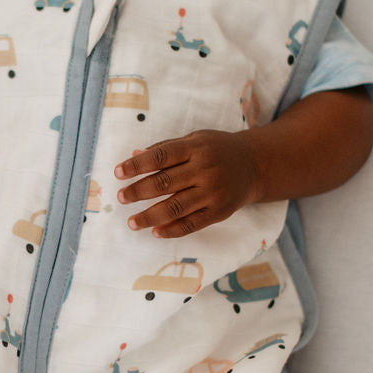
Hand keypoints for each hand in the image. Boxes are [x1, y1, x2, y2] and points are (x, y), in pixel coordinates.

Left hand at [114, 130, 259, 237]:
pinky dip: (172, 230)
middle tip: (121, 197)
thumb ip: (165, 148)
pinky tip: (155, 232)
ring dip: (150, 216)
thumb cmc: (216, 150)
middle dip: (138, 191)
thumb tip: (134, 154)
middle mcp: (205, 170)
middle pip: (165, 183)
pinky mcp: (219, 212)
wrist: (254, 165)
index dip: (137, 165)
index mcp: (195, 148)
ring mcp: (213, 192)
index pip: (160, 156)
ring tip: (132, 222)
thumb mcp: (194, 140)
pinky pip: (192, 224)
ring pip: (176, 207)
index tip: (118, 173)